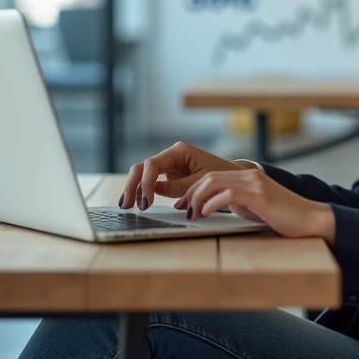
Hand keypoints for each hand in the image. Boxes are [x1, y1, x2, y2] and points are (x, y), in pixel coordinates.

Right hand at [120, 141, 252, 210]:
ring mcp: (168, 166)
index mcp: (179, 151)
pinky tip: (135, 204)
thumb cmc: (222, 177)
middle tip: (125, 205)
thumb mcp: (202, 182)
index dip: (146, 183)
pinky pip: (150, 182)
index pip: (153, 164)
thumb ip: (179, 187)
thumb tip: (155, 191)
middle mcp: (171, 156)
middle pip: (142, 167)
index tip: (147, 202)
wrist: (233, 177)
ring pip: (142, 174)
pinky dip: (142, 192)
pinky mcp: (168, 176)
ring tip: (125, 206)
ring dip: (133, 189)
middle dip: (132, 185)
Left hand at [176, 168, 335, 240]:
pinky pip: (228, 194)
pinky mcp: (259, 196)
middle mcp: (250, 175)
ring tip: (192, 214)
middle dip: (190, 193)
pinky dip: (212, 203)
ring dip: (197, 198)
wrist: (310, 220)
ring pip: (214, 182)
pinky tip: (206, 213)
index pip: (212, 176)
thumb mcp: (254, 207)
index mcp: (248, 176)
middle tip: (183, 210)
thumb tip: (212, 207)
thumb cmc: (283, 218)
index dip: (194, 190)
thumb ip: (236, 202)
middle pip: (208, 177)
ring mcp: (255, 184)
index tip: (184, 205)